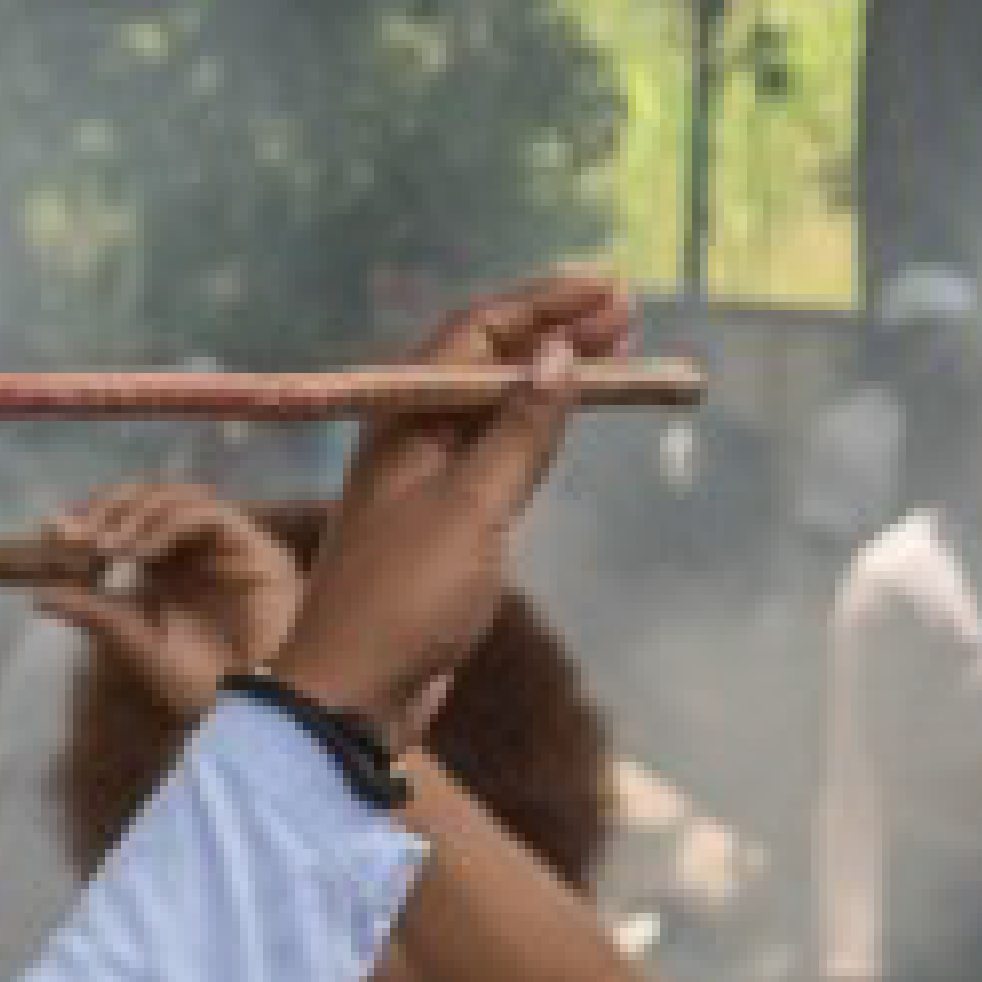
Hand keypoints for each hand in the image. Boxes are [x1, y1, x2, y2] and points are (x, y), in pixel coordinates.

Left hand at [35, 480, 303, 730]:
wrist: (257, 705)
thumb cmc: (204, 683)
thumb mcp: (137, 646)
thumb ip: (96, 615)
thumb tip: (39, 595)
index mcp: (163, 566)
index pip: (123, 519)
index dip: (89, 516)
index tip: (52, 531)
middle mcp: (190, 547)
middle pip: (148, 496)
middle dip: (107, 506)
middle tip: (73, 534)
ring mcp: (220, 543)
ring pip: (175, 495)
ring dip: (133, 513)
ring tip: (104, 549)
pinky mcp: (250, 544)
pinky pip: (204, 514)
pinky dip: (166, 524)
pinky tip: (138, 554)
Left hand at [279, 267, 635, 740]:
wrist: (353, 694)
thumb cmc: (405, 597)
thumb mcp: (474, 505)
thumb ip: (520, 429)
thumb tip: (560, 354)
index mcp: (399, 419)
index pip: (475, 332)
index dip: (543, 303)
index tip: (607, 287)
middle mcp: (407, 438)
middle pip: (486, 362)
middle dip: (556, 331)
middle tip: (628, 312)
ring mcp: (424, 481)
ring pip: (495, 406)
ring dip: (552, 376)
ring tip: (617, 350)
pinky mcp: (442, 523)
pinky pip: (494, 452)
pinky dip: (536, 428)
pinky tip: (568, 415)